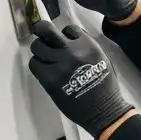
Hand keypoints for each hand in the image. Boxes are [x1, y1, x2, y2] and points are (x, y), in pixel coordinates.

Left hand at [28, 20, 134, 138]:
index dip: (66, 35)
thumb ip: (87, 48)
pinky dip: (38, 65)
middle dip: (42, 29)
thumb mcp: (103, 60)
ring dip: (41, 51)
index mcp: (89, 45)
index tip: (66, 43)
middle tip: (41, 34)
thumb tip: (70, 40)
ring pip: (37, 47)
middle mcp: (72, 51)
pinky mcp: (49, 78)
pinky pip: (34, 64)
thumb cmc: (106, 86)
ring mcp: (59, 64)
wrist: (103, 110)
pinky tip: (46, 71)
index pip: (69, 29)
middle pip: (46, 30)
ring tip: (47, 59)